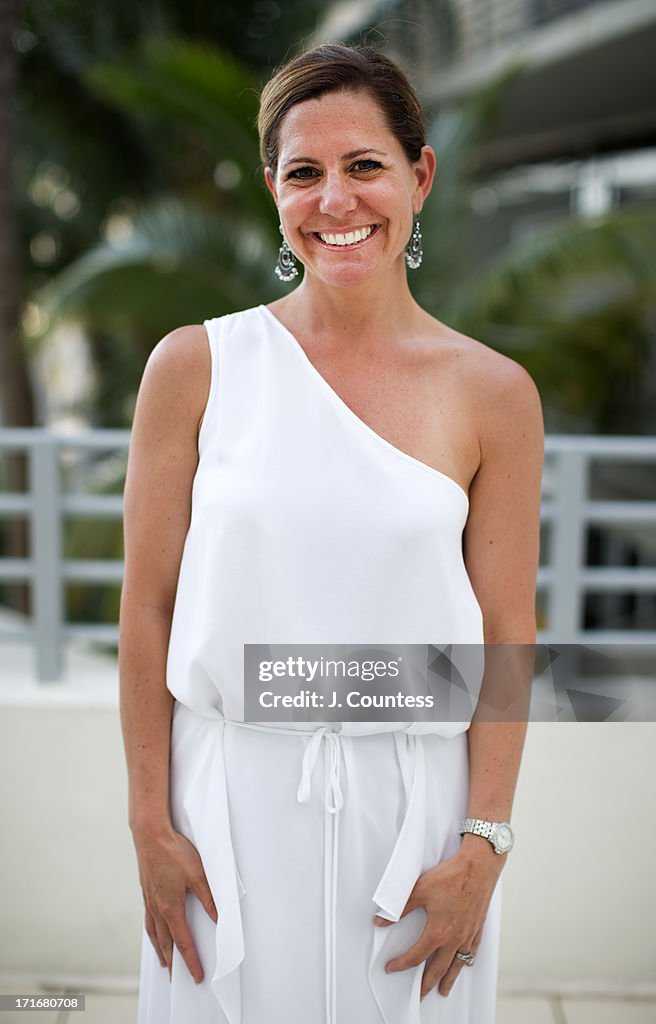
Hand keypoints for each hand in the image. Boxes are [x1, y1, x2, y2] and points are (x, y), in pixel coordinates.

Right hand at [133, 824, 217, 982]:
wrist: (150, 835)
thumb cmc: (174, 852)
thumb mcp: (199, 875)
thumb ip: (210, 899)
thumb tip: (219, 919)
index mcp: (170, 908)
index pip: (182, 942)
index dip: (191, 961)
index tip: (197, 976)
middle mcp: (157, 908)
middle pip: (165, 943)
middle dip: (173, 962)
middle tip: (177, 978)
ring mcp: (148, 900)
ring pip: (154, 933)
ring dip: (160, 950)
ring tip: (164, 962)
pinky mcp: (145, 891)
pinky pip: (148, 920)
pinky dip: (152, 933)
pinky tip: (154, 931)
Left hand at [373, 844, 501, 999]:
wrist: (478, 867)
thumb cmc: (450, 877)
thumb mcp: (419, 890)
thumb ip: (399, 908)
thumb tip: (380, 920)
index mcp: (438, 932)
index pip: (416, 956)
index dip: (401, 964)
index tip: (391, 968)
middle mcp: (454, 939)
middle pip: (437, 969)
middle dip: (426, 984)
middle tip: (419, 996)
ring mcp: (468, 935)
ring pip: (456, 965)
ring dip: (448, 980)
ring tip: (443, 991)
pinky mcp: (477, 928)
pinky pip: (471, 952)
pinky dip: (466, 962)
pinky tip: (464, 964)